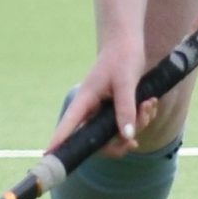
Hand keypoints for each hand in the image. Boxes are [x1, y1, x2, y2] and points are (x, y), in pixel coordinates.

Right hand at [43, 37, 152, 159]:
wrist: (128, 42)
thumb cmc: (123, 56)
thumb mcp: (126, 82)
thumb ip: (125, 109)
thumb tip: (127, 136)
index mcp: (86, 100)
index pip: (68, 124)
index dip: (58, 141)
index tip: (48, 156)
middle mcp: (92, 108)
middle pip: (97, 141)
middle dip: (120, 142)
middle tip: (135, 141)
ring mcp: (103, 110)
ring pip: (117, 134)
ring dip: (138, 125)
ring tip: (149, 105)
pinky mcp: (115, 109)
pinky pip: (128, 125)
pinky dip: (142, 118)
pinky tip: (149, 104)